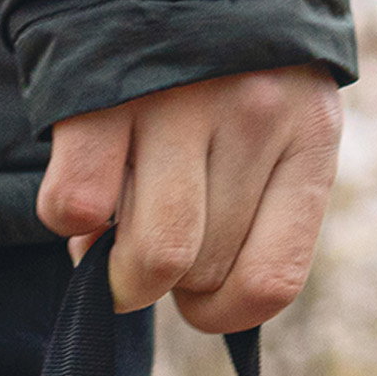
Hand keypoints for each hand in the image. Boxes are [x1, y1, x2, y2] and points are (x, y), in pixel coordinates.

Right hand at [38, 66, 342, 332]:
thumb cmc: (224, 63)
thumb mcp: (276, 122)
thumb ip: (249, 207)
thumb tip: (172, 295)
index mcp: (309, 134)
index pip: (269, 283)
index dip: (219, 312)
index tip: (196, 296)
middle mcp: (254, 112)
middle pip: (200, 270)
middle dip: (166, 282)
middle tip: (150, 239)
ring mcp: (177, 98)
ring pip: (153, 255)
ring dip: (117, 270)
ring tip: (112, 236)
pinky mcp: (103, 88)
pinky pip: (76, 205)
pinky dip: (67, 219)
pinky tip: (84, 186)